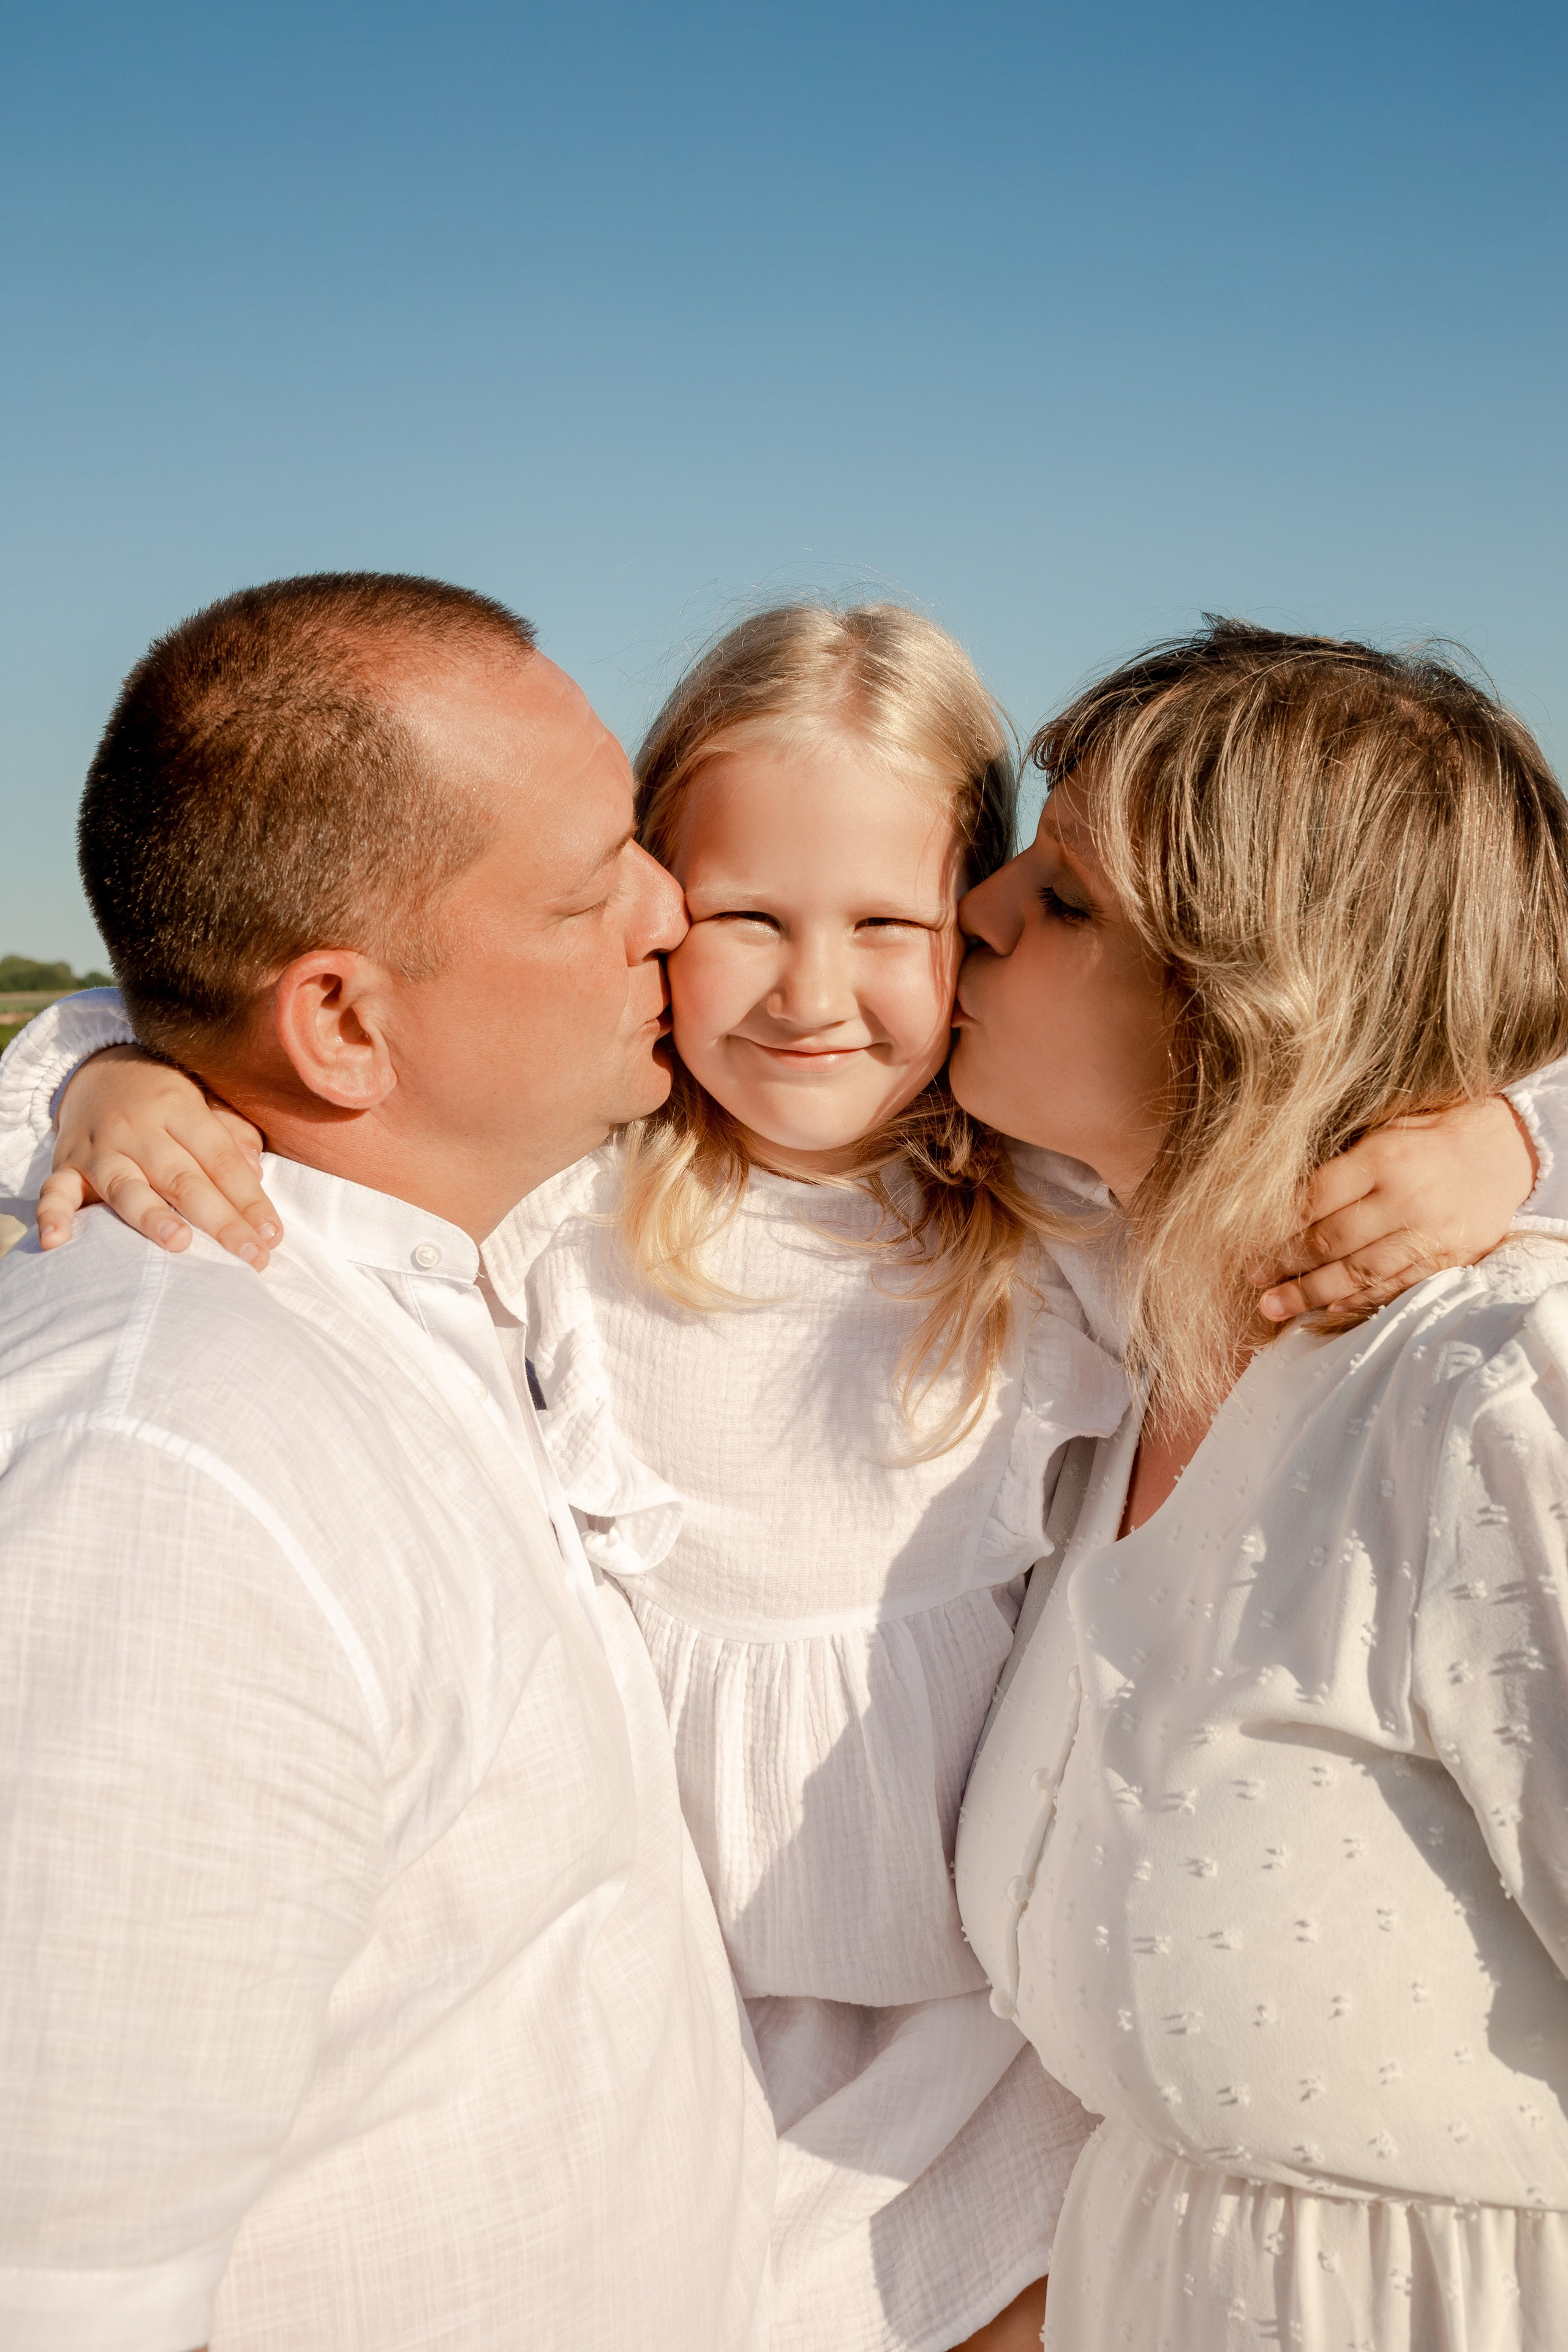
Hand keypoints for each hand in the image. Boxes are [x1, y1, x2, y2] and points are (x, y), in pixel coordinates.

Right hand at [38, 1046, 280, 1268]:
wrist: (97, 1070)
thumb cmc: (164, 1099)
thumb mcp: (202, 1101)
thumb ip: (232, 1133)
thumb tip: (256, 1173)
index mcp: (179, 1108)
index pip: (220, 1158)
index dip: (248, 1198)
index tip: (272, 1235)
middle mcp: (139, 1129)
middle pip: (183, 1179)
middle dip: (219, 1220)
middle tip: (250, 1255)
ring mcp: (99, 1149)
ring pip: (126, 1186)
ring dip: (151, 1216)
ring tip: (178, 1242)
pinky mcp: (65, 1165)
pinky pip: (55, 1191)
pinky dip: (52, 1216)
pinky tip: (56, 1241)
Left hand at [1254, 1096, 1535, 1322]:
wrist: (1506, 1150)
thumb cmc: (1431, 1134)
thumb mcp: (1385, 1129)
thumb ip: (1342, 1162)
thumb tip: (1282, 1196)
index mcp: (1384, 1159)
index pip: (1317, 1198)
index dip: (1279, 1225)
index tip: (1249, 1242)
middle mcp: (1405, 1199)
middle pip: (1332, 1240)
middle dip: (1286, 1264)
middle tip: (1254, 1280)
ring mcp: (1427, 1234)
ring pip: (1359, 1272)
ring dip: (1311, 1293)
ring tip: (1274, 1307)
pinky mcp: (1447, 1259)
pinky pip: (1394, 1287)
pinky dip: (1357, 1301)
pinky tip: (1326, 1311)